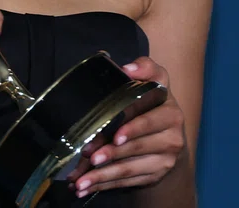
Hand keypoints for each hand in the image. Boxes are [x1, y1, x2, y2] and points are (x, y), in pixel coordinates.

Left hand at [71, 57, 185, 198]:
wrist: (167, 136)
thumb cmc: (147, 105)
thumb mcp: (149, 83)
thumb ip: (143, 69)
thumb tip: (126, 68)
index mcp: (168, 108)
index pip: (150, 118)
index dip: (134, 126)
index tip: (116, 135)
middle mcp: (172, 133)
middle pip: (138, 144)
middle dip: (112, 152)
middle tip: (90, 157)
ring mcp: (166, 156)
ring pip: (131, 166)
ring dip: (104, 174)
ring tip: (82, 179)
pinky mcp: (157, 173)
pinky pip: (129, 180)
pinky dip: (106, 184)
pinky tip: (87, 186)